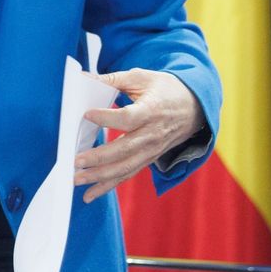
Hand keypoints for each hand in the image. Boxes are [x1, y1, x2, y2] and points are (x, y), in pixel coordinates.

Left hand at [73, 70, 205, 202]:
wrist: (195, 108)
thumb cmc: (165, 89)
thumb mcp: (142, 77)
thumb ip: (113, 79)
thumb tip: (83, 78)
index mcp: (152, 111)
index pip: (128, 118)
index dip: (108, 117)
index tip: (86, 114)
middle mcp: (152, 134)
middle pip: (124, 149)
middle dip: (99, 157)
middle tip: (76, 161)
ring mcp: (151, 150)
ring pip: (125, 167)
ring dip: (100, 177)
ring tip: (76, 180)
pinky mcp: (148, 159)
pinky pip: (128, 174)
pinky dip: (108, 186)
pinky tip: (89, 194)